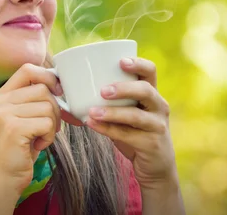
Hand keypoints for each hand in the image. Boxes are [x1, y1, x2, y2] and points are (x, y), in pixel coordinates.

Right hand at [0, 63, 61, 194]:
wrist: (4, 178)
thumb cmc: (19, 148)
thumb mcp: (22, 117)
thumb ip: (33, 99)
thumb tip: (61, 84)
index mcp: (1, 95)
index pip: (27, 69)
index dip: (47, 76)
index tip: (57, 91)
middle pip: (43, 89)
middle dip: (55, 109)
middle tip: (48, 127)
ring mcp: (4, 114)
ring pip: (48, 106)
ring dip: (52, 125)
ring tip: (40, 137)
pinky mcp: (14, 128)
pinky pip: (47, 123)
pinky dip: (49, 136)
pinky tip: (38, 145)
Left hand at [85, 57, 176, 188]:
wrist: (155, 165)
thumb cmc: (134, 131)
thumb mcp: (127, 111)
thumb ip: (107, 99)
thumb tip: (67, 86)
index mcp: (152, 92)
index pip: (150, 71)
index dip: (138, 63)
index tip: (120, 62)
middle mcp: (159, 106)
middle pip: (146, 90)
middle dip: (123, 89)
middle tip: (102, 91)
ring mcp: (157, 125)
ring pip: (136, 115)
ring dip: (112, 112)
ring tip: (92, 111)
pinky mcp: (151, 144)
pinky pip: (127, 135)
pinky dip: (108, 129)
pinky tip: (92, 125)